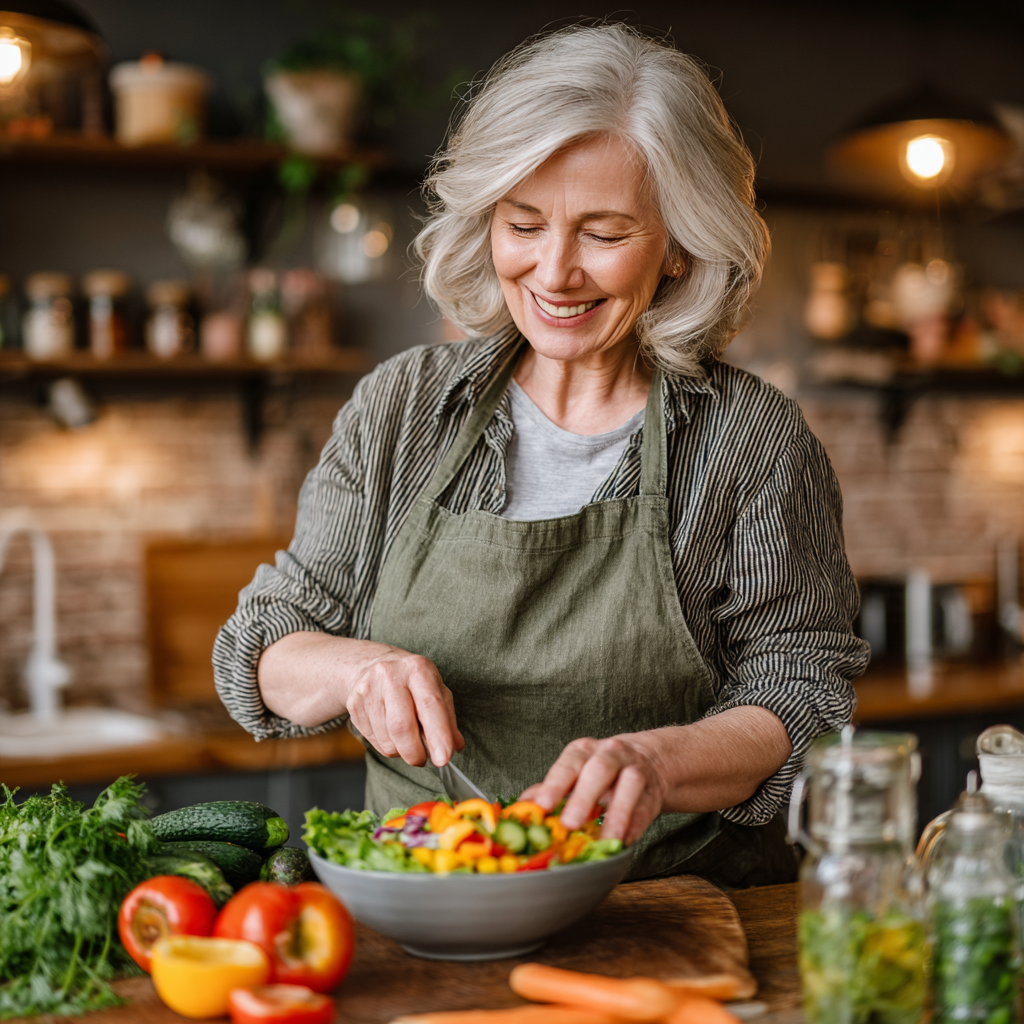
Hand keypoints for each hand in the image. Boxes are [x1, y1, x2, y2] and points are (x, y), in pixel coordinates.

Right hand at [258, 633, 463, 767]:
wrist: (371, 664)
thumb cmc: (411, 681)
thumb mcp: (435, 689)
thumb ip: (447, 718)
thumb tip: (456, 746)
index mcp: (418, 669)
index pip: (430, 706)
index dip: (438, 735)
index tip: (444, 758)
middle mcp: (391, 676)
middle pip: (402, 726)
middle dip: (415, 752)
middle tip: (423, 759)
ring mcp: (368, 690)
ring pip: (387, 739)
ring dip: (402, 751)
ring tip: (407, 739)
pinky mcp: (354, 704)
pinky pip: (374, 740)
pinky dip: (388, 746)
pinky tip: (391, 733)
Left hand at [519, 733, 668, 845]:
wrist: (650, 759)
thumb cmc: (602, 770)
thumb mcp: (576, 771)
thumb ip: (551, 788)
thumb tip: (521, 806)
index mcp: (583, 751)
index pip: (568, 765)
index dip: (555, 785)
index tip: (541, 806)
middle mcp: (610, 755)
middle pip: (599, 771)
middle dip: (584, 797)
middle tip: (570, 823)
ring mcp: (634, 770)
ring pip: (629, 786)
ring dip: (617, 813)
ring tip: (605, 838)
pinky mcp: (653, 791)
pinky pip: (646, 807)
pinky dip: (635, 826)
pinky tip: (624, 841)